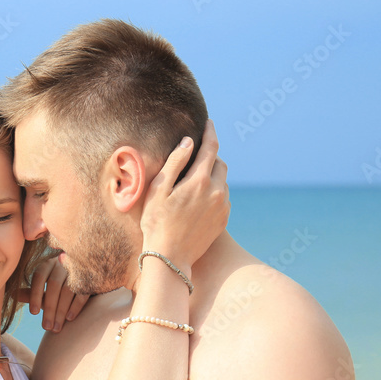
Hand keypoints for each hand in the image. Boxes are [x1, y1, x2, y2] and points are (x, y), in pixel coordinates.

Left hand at [17, 256, 89, 331]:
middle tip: (46, 327)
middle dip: (49, 308)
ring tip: (56, 328)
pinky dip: (76, 306)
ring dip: (61, 310)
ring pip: (68, 289)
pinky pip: (83, 292)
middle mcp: (62, 264)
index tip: (32, 313)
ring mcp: (77, 270)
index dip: (35, 295)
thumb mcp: (45, 287)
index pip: (39, 277)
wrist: (86, 277)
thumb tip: (12, 296)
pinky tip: (69, 319)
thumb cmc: (60, 285)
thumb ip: (32, 292)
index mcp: (47, 264)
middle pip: (54, 285)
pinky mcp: (90, 278)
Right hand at [141, 119, 228, 268]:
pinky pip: (223, 197)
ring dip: (211, 175)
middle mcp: (217, 192)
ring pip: (222, 181)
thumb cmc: (156, 222)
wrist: (170, 257)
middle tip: (196, 156)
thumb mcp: (158, 189)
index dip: (210, 132)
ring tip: (193, 182)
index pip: (210, 148)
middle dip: (210, 155)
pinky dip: (214, 191)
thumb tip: (189, 142)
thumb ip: (175, 163)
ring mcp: (223, 206)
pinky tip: (197, 200)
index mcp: (199, 181)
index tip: (209, 122)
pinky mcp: (224, 219)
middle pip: (220, 162)